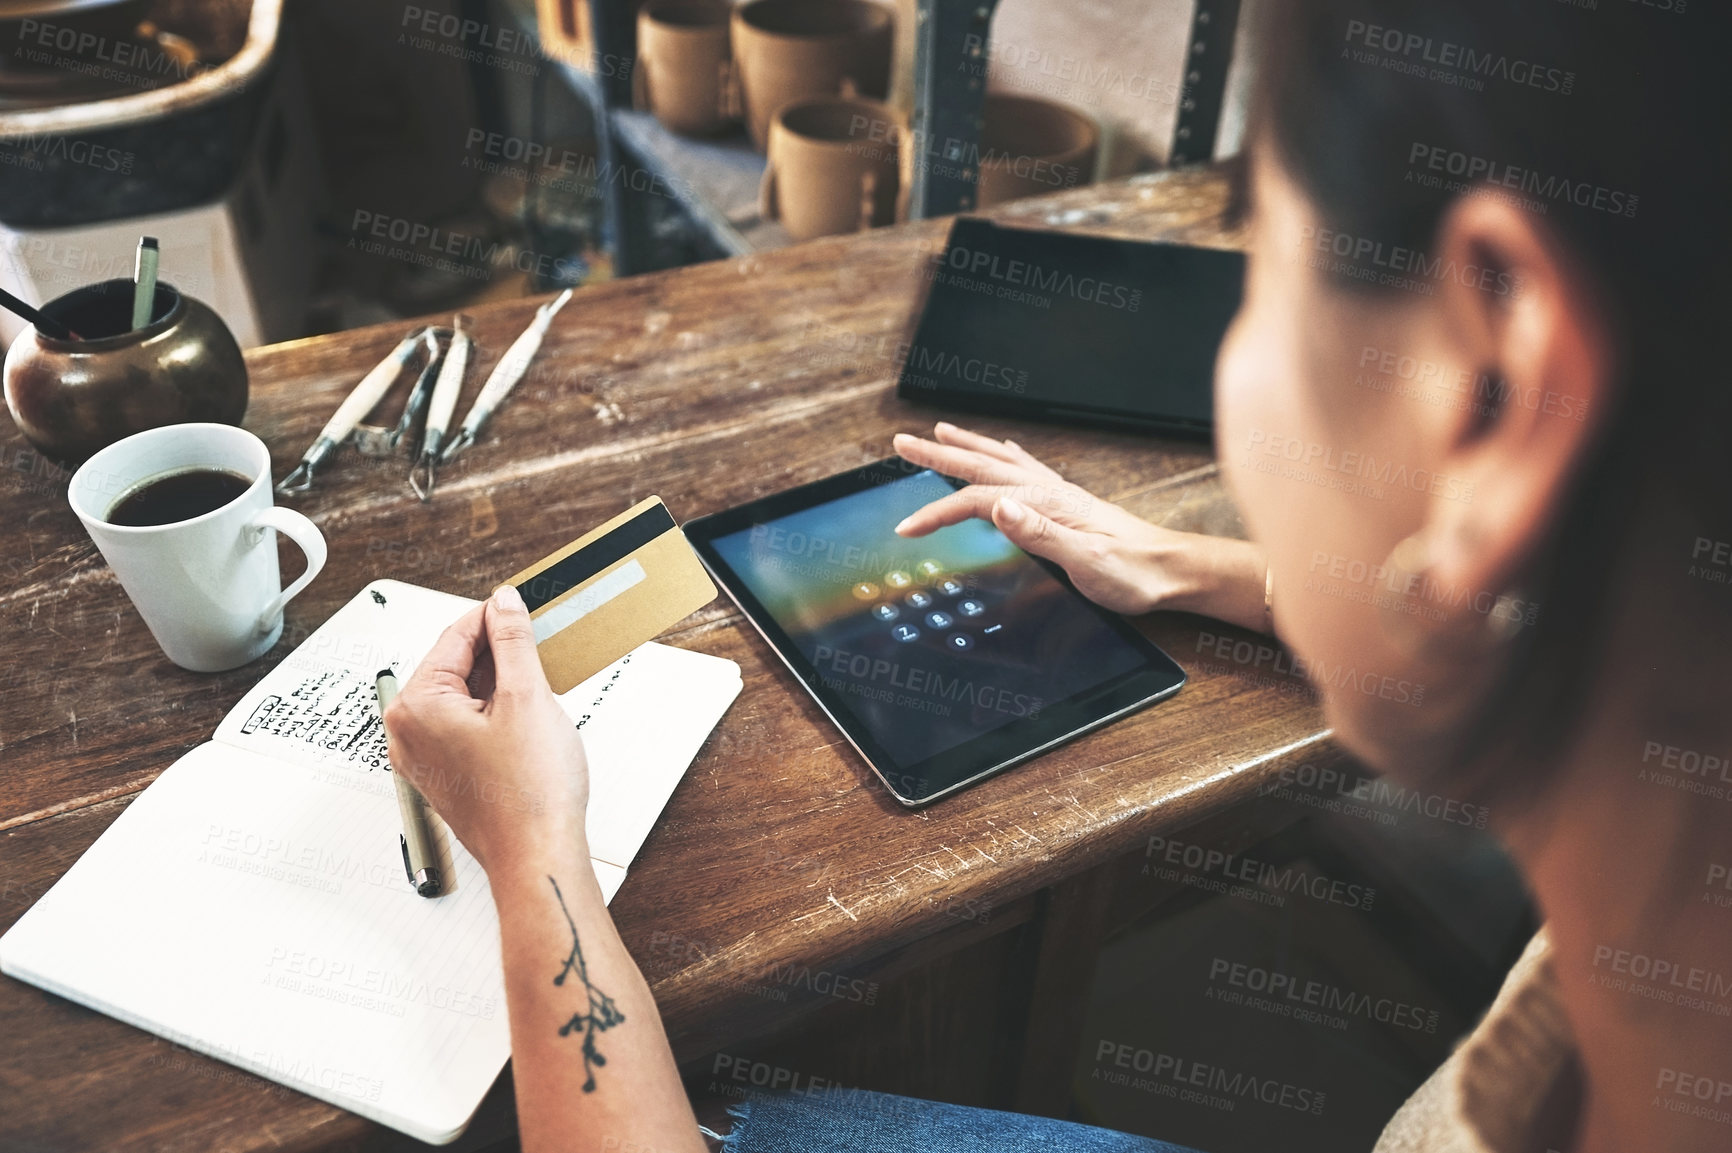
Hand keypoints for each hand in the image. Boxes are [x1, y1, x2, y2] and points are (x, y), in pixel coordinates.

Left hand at [382, 585, 588, 874]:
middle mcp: (408, 732)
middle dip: (500, 653)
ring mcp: (424, 757)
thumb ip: (513, 641)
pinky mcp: (446, 775)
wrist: (537, 857)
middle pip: (456, 665)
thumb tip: (504, 604)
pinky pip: (466, 725)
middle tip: (540, 643)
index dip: (497, 616)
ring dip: (502, 684)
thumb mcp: (527, 698)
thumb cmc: (528, 796)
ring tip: (541, 685)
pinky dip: (496, 713)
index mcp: (416, 707)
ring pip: (463, 696)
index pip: (456, 637)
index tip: (524, 604)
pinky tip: (529, 717)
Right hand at [892, 423, 1270, 630]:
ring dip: (966, 445)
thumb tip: (999, 508)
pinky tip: (1000, 449)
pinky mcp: (1067, 502)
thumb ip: (1041, 534)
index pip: (977, 500)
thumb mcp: (1086, 561)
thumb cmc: (1134, 573)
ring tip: (938, 431)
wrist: (1173, 571)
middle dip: (938, 453)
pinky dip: (1003, 454)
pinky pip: (1024, 467)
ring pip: (1000, 460)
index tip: (906, 527)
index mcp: (1046, 503)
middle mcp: (1049, 490)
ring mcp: (1058, 493)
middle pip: (981, 465)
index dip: (937, 512)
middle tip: (901, 441)